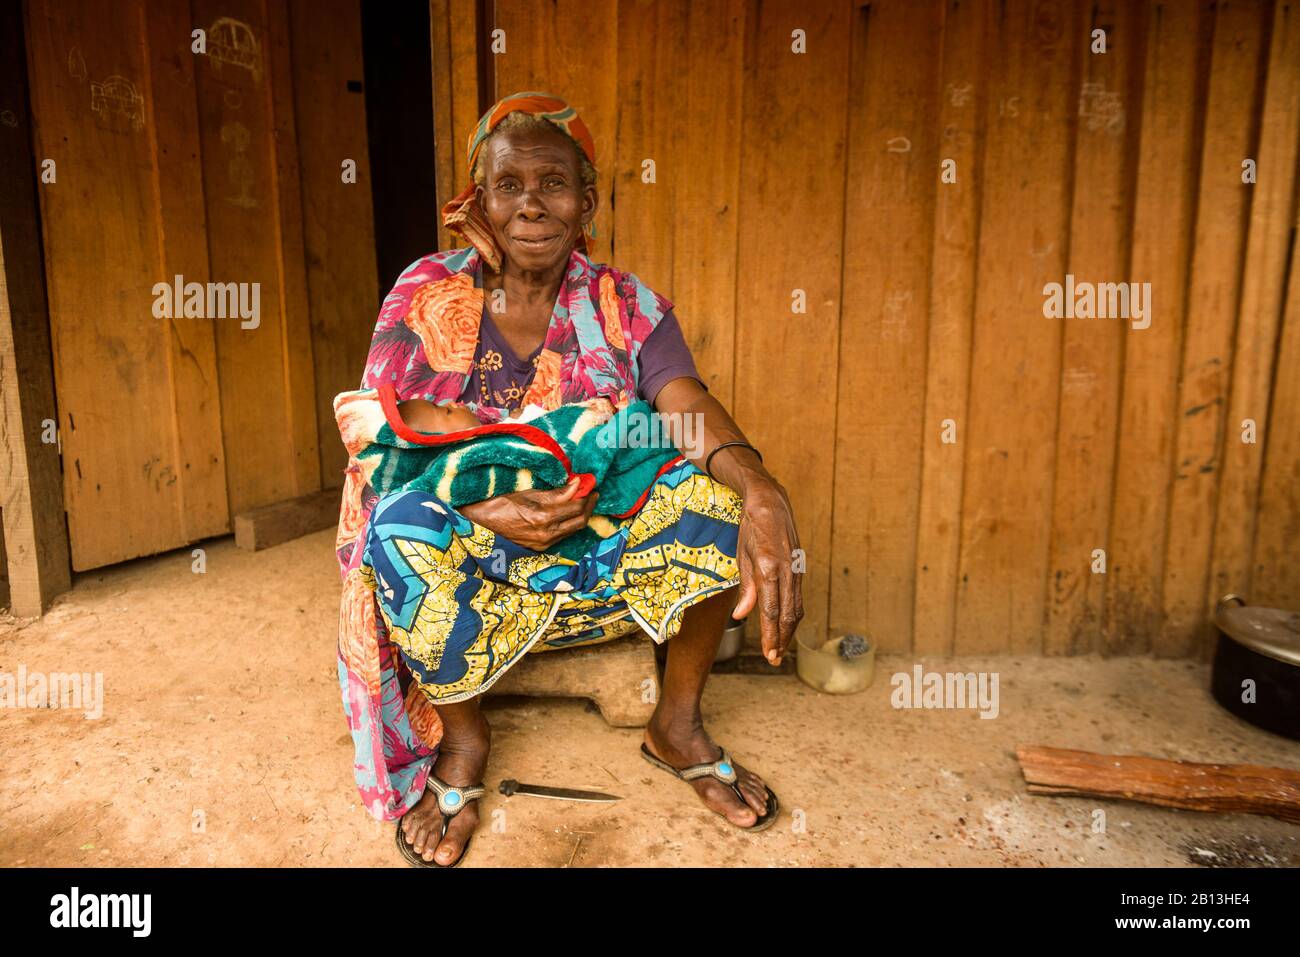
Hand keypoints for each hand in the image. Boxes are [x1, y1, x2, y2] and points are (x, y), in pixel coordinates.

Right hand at [458, 477, 598, 550]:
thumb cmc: (497, 503)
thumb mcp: (525, 492)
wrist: (477, 525)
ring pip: (573, 530)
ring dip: (581, 515)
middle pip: (580, 520)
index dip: (586, 494)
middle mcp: (546, 533)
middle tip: (592, 493)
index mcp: (543, 516)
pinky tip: (568, 514)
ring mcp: (544, 543)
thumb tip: (577, 484)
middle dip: (589, 506)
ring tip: (583, 501)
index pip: (576, 505)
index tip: (590, 482)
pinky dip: (569, 524)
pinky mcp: (540, 548)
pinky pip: (562, 536)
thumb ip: (554, 491)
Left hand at [730, 477, 802, 664]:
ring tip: (779, 648)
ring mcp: (795, 570)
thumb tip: (740, 616)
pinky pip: (798, 597)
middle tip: (773, 659)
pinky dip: (793, 615)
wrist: (771, 502)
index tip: (768, 653)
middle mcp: (786, 571)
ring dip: (789, 631)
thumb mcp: (742, 555)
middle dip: (781, 639)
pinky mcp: (799, 569)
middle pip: (787, 614)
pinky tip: (786, 626)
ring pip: (796, 608)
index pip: (770, 610)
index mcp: (768, 567)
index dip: (770, 634)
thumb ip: (745, 588)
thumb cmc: (751, 527)